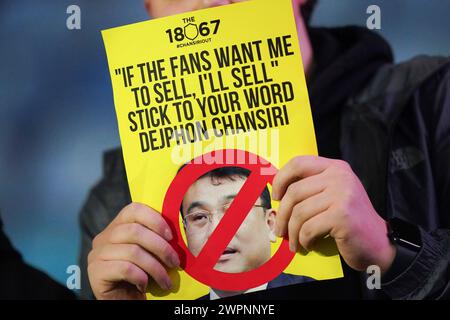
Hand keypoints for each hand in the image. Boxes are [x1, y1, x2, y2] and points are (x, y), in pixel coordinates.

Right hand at [87, 203, 179, 299]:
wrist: (125, 301)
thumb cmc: (141, 276)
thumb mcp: (150, 253)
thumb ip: (155, 237)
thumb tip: (178, 230)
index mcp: (117, 227)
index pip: (134, 209)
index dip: (155, 219)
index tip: (171, 236)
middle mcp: (103, 237)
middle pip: (135, 231)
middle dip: (161, 247)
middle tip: (175, 262)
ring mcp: (96, 254)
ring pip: (133, 251)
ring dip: (156, 268)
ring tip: (165, 280)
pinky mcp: (95, 272)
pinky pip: (125, 268)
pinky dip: (141, 277)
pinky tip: (144, 285)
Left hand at [272, 156, 395, 273]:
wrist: (379, 244)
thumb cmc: (349, 222)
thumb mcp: (333, 196)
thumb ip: (312, 188)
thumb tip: (277, 195)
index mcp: (336, 167)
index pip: (298, 163)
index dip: (281, 179)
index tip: (275, 197)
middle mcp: (340, 176)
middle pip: (294, 191)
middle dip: (282, 214)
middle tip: (279, 230)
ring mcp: (342, 195)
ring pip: (299, 212)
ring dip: (292, 232)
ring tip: (294, 242)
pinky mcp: (342, 215)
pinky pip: (309, 228)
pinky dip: (304, 240)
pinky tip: (308, 245)